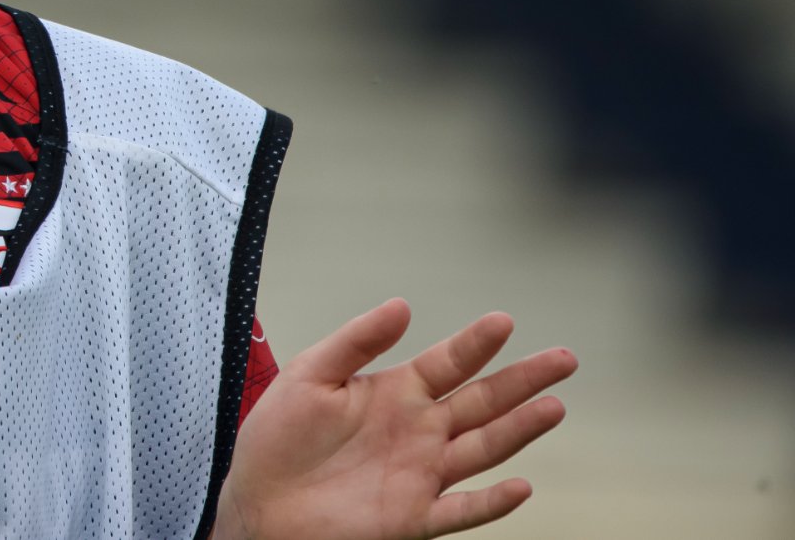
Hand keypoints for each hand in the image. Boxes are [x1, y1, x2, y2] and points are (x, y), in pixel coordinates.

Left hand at [213, 298, 577, 539]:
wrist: (259, 502)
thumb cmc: (278, 438)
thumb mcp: (310, 375)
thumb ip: (357, 340)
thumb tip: (402, 305)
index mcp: (394, 393)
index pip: (447, 363)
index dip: (476, 344)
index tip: (505, 321)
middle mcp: (418, 432)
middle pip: (482, 402)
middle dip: (523, 381)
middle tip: (564, 358)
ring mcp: (420, 474)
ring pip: (483, 449)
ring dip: (519, 430)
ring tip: (554, 406)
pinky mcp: (412, 517)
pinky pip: (461, 510)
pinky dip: (491, 502)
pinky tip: (519, 486)